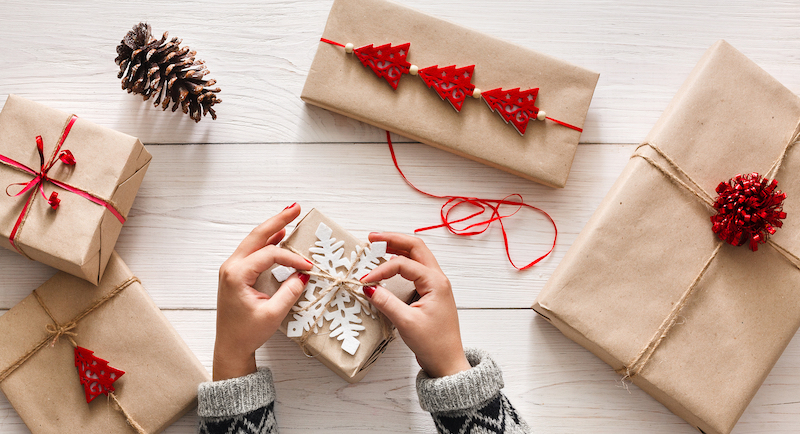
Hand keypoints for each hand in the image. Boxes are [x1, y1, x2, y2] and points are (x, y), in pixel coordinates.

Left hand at [213, 203, 312, 380]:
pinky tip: (279, 234)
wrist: (229, 347)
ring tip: (290, 215)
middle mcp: (231, 267)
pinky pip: (253, 251)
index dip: (292, 258)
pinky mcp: (236, 273)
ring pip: (254, 240)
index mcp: (237, 275)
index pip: (270, 255)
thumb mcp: (273, 314)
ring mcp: (232, 269)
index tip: (309, 267)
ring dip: (273, 227)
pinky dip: (267, 241)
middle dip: (278, 220)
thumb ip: (289, 292)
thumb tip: (303, 275)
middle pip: (257, 235)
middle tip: (296, 208)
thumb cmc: (246, 333)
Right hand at [361, 233, 470, 377]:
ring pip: (417, 256)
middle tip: (372, 237)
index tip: (365, 281)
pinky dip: (403, 261)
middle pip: (416, 247)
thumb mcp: (406, 323)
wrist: (448, 362)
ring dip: (398, 248)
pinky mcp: (431, 293)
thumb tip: (368, 287)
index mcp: (435, 282)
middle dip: (393, 239)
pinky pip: (417, 269)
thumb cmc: (433, 344)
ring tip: (379, 245)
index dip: (381, 269)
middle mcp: (438, 279)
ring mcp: (436, 285)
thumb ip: (386, 302)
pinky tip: (390, 263)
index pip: (403, 264)